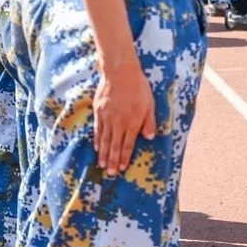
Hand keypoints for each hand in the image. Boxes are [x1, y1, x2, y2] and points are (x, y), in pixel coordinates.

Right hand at [93, 55, 155, 175]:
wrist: (120, 72)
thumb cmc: (138, 87)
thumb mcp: (150, 104)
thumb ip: (149, 122)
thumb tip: (149, 137)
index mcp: (132, 122)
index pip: (127, 145)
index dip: (124, 158)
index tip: (122, 169)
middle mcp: (118, 123)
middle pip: (115, 146)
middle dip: (112, 161)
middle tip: (110, 174)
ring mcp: (107, 117)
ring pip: (105, 140)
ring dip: (104, 154)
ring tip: (102, 165)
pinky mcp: (99, 111)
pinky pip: (98, 129)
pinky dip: (97, 140)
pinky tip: (97, 148)